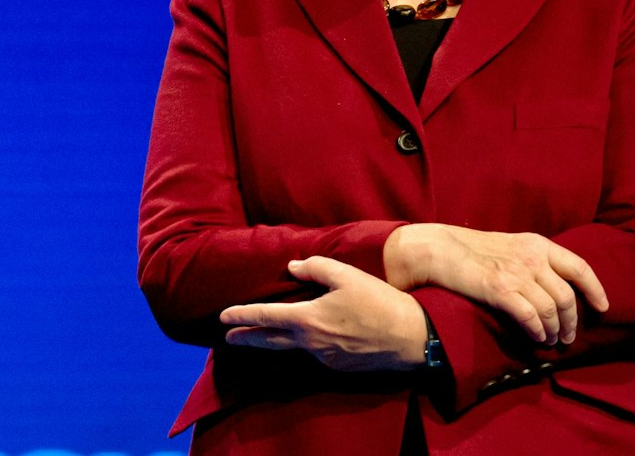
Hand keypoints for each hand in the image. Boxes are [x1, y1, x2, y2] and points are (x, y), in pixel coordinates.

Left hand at [218, 257, 426, 371]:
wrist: (412, 338)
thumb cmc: (379, 303)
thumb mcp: (346, 275)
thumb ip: (315, 268)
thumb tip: (292, 267)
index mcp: (308, 319)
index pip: (264, 317)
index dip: (241, 316)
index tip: (222, 317)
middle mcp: (311, 343)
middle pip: (269, 341)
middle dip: (246, 338)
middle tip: (227, 338)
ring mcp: (326, 358)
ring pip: (292, 348)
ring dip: (272, 343)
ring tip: (258, 338)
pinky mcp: (340, 367)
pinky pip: (314, 354)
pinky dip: (302, 346)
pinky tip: (303, 340)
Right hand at [385, 223, 607, 345]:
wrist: (438, 249)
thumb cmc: (472, 250)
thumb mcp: (510, 245)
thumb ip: (534, 259)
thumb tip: (554, 285)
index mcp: (537, 244)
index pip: (579, 268)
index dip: (595, 290)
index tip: (602, 308)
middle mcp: (532, 258)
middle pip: (568, 296)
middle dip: (573, 322)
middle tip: (569, 337)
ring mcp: (516, 274)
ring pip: (552, 310)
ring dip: (555, 331)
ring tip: (552, 341)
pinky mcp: (499, 291)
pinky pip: (530, 317)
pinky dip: (537, 331)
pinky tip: (536, 338)